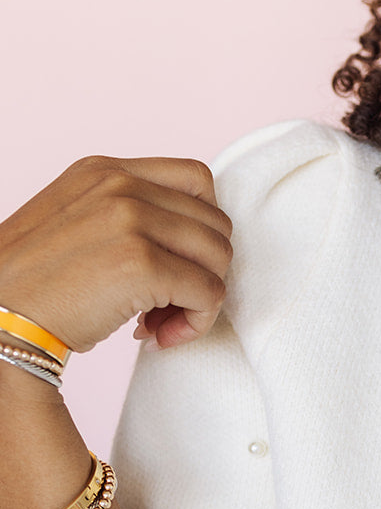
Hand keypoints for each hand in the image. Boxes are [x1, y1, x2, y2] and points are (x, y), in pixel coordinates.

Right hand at [0, 153, 232, 355]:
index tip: (176, 265)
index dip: (201, 229)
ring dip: (202, 299)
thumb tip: (186, 244)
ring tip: (162, 324)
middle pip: (215, 222)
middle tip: (168, 305)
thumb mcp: (75, 222)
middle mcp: (121, 186)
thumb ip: (124, 215)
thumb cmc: (33, 286)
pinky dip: (195, 323)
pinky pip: (209, 293)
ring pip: (219, 258)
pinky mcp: (142, 264)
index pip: (197, 179)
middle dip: (203, 269)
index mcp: (105, 170)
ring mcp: (132, 221)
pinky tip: (158, 337)